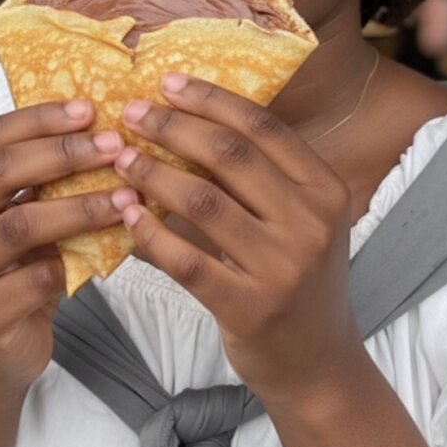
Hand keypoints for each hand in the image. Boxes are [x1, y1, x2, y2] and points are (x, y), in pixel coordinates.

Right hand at [0, 101, 137, 396]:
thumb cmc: (21, 271)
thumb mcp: (27, 218)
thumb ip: (46, 180)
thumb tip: (105, 126)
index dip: (39, 119)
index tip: (89, 108)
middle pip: (0, 172)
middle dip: (63, 153)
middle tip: (115, 146)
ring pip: (20, 224)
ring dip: (81, 206)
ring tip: (127, 196)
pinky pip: (37, 278)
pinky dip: (79, 259)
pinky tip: (115, 248)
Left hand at [114, 73, 362, 410]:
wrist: (317, 364)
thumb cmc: (297, 279)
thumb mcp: (300, 220)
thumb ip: (262, 177)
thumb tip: (189, 116)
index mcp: (326, 189)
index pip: (263, 128)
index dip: (211, 100)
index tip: (167, 82)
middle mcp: (311, 223)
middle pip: (231, 156)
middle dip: (172, 127)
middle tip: (130, 113)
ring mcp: (283, 268)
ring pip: (203, 202)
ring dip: (153, 174)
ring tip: (120, 159)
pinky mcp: (250, 307)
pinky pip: (186, 260)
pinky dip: (150, 233)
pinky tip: (126, 214)